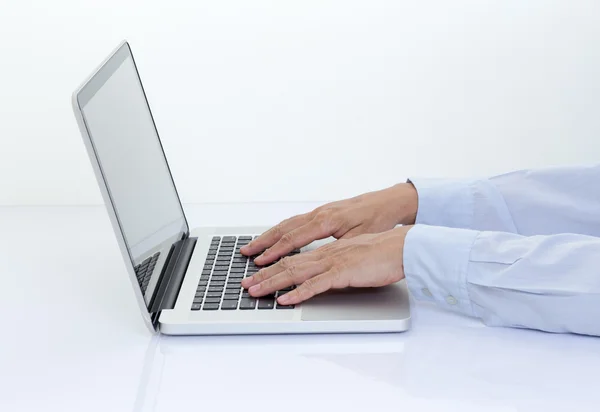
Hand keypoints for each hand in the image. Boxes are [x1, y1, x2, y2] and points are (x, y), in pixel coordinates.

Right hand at [241, 183, 416, 264]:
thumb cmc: (377, 219)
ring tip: (253, 247)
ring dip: (269, 236)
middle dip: (263, 243)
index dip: (275, 252)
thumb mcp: (361, 238)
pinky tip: (276, 237)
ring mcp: (319, 212)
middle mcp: (319, 214)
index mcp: (326, 221)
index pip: (293, 239)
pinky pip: (296, 221)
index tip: (261, 262)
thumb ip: (338, 250)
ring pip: (287, 224)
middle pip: (284, 229)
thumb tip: (322, 262)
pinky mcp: (323, 213)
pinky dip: (281, 230)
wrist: (388, 201)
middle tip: (246, 254)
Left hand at [241, 226, 412, 304]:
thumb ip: (336, 264)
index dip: (271, 262)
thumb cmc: (382, 253)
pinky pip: (316, 284)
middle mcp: (325, 252)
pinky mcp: (343, 272)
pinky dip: (298, 293)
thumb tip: (323, 275)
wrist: (402, 247)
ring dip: (272, 282)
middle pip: (287, 262)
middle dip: (262, 274)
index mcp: (326, 248)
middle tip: (244, 284)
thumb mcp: (352, 257)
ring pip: (295, 271)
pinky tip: (285, 300)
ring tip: (255, 291)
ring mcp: (332, 261)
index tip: (255, 270)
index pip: (293, 254)